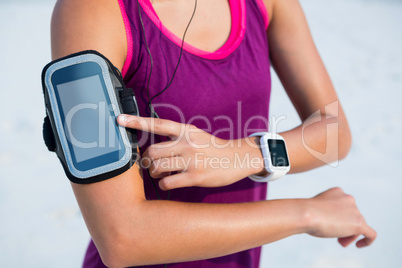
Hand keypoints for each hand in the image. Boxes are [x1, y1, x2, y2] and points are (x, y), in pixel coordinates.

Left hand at [117, 114, 264, 189]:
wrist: (238, 157)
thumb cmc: (213, 148)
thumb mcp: (196, 135)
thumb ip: (176, 137)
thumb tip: (152, 147)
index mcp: (186, 131)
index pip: (157, 124)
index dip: (136, 121)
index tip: (119, 119)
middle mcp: (187, 144)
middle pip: (152, 151)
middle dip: (147, 161)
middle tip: (151, 165)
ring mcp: (191, 160)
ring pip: (157, 167)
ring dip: (154, 173)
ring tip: (162, 174)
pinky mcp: (196, 176)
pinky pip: (168, 183)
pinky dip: (164, 184)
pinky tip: (169, 183)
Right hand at [305, 187, 376, 247]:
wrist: (306, 214)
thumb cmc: (306, 213)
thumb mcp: (317, 207)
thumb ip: (328, 211)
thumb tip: (332, 222)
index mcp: (338, 192)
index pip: (345, 206)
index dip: (340, 218)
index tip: (330, 225)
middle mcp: (349, 198)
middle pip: (353, 216)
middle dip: (345, 227)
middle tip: (336, 237)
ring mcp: (355, 210)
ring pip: (358, 225)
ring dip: (349, 235)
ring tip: (339, 241)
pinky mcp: (359, 223)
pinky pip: (371, 234)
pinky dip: (367, 241)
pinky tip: (359, 245)